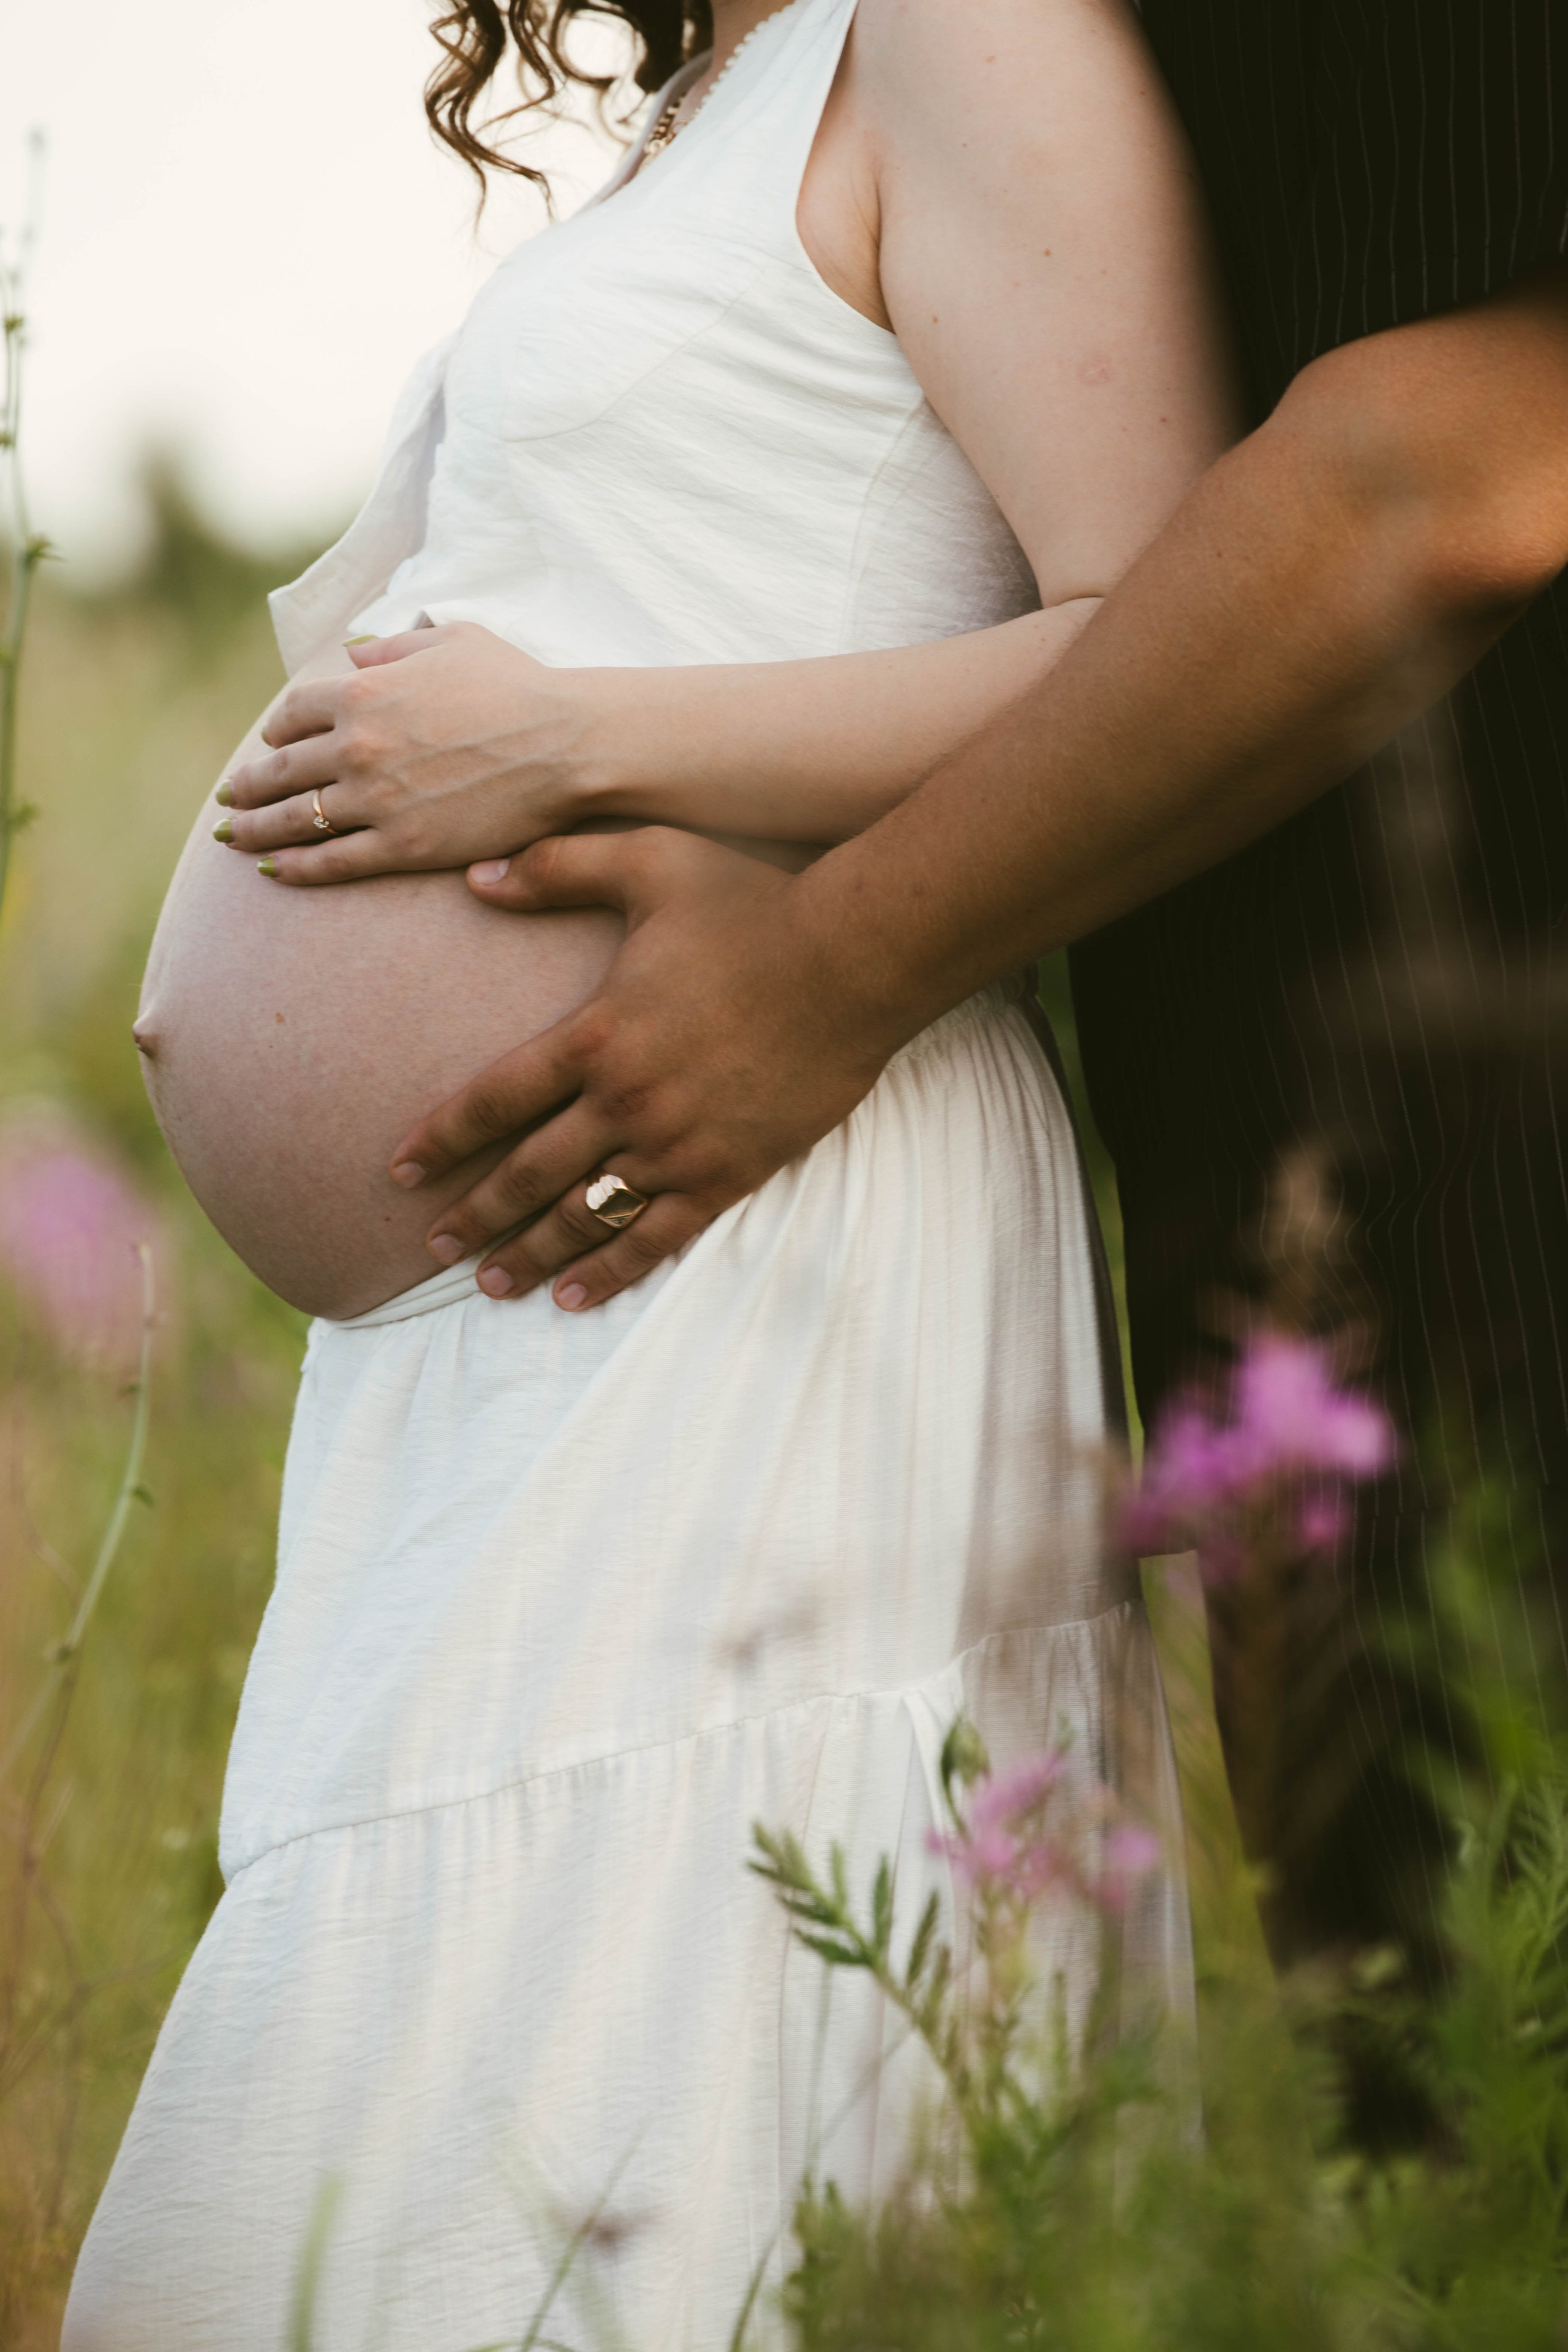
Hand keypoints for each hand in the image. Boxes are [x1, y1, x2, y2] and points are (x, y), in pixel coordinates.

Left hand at [217, 622, 593, 881]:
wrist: (565, 744)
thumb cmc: (518, 685)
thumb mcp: (451, 640)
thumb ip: (393, 644)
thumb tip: (355, 650)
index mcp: (362, 690)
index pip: (294, 716)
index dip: (277, 732)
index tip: (271, 744)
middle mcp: (356, 746)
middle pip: (281, 771)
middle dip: (248, 787)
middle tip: (229, 800)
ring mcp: (376, 801)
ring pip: (297, 820)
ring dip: (256, 831)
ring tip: (233, 839)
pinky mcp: (403, 847)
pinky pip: (333, 861)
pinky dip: (297, 868)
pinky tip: (275, 873)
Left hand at [389, 827, 910, 1307]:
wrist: (853, 961)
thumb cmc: (753, 904)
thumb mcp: (647, 861)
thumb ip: (555, 866)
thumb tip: (476, 877)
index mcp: (596, 1034)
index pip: (493, 1100)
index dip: (441, 1139)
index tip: (399, 1172)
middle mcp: (625, 1100)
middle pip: (527, 1172)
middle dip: (473, 1214)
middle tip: (432, 1248)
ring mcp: (677, 1145)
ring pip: (584, 1214)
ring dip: (530, 1253)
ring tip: (490, 1282)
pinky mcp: (728, 1173)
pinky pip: (656, 1236)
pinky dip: (611, 1271)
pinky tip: (574, 1296)